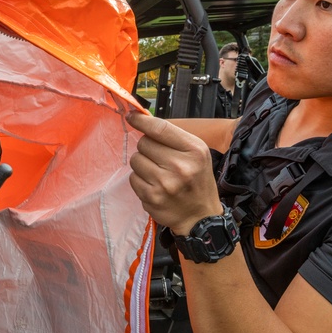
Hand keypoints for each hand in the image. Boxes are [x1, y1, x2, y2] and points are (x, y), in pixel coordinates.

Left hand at [127, 112, 224, 234]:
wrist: (200, 216)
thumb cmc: (197, 181)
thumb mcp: (197, 153)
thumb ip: (173, 136)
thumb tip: (143, 119)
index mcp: (194, 150)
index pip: (160, 129)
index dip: (142, 121)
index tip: (131, 116)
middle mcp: (180, 166)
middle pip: (144, 143)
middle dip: (148, 148)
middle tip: (160, 158)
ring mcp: (165, 183)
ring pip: (136, 159)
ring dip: (142, 164)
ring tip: (158, 172)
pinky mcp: (151, 197)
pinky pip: (133, 178)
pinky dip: (140, 179)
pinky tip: (154, 185)